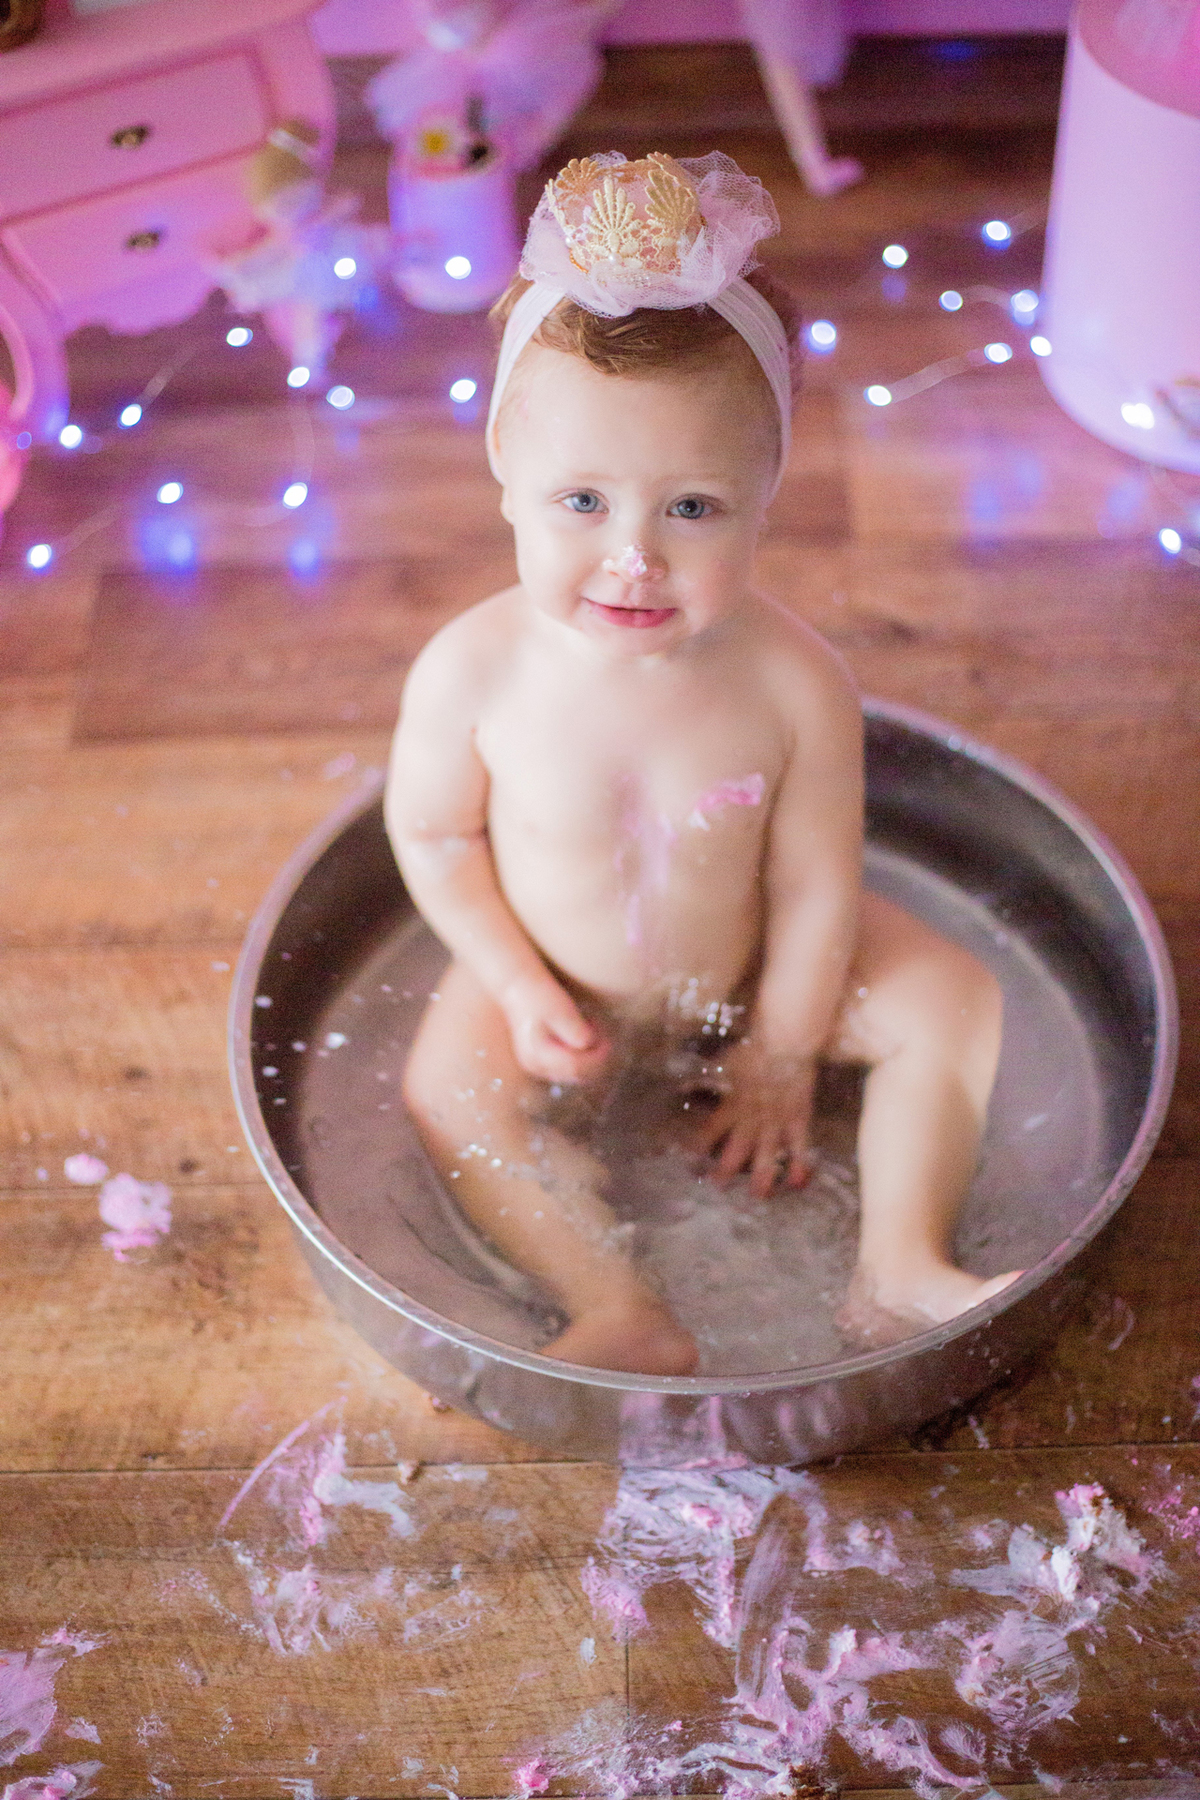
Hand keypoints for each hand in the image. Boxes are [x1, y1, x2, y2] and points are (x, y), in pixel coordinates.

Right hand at [502, 975, 610, 1085]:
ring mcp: (536, 1065)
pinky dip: (580, 1057)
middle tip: (605, 1038)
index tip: (609, 1040)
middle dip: (596, 1059)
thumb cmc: (539, 994)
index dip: (597, 1057)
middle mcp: (536, 1066)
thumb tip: (590, 1044)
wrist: (516, 986)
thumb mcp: (561, 1009)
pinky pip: (566, 1068)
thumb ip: (576, 1030)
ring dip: (589, 1059)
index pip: (576, 1067)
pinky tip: (582, 1038)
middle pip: (576, 1075)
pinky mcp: (539, 1060)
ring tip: (594, 1035)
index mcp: (539, 1055)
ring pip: (573, 1074)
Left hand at [695, 1039, 815, 1197]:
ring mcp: (777, 1123)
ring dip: (762, 1178)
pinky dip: (799, 1166)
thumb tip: (684, 1086)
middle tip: (718, 1187)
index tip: (688, 1162)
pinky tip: (797, 1183)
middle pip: (736, 1151)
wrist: (786, 1043)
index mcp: (731, 1106)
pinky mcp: (798, 1120)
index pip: (709, 1132)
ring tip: (758, 1196)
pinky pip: (800, 1148)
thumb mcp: (723, 1062)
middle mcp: (752, 1119)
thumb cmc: (753, 1049)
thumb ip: (706, 1078)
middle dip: (726, 1171)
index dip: (697, 1148)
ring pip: (767, 1155)